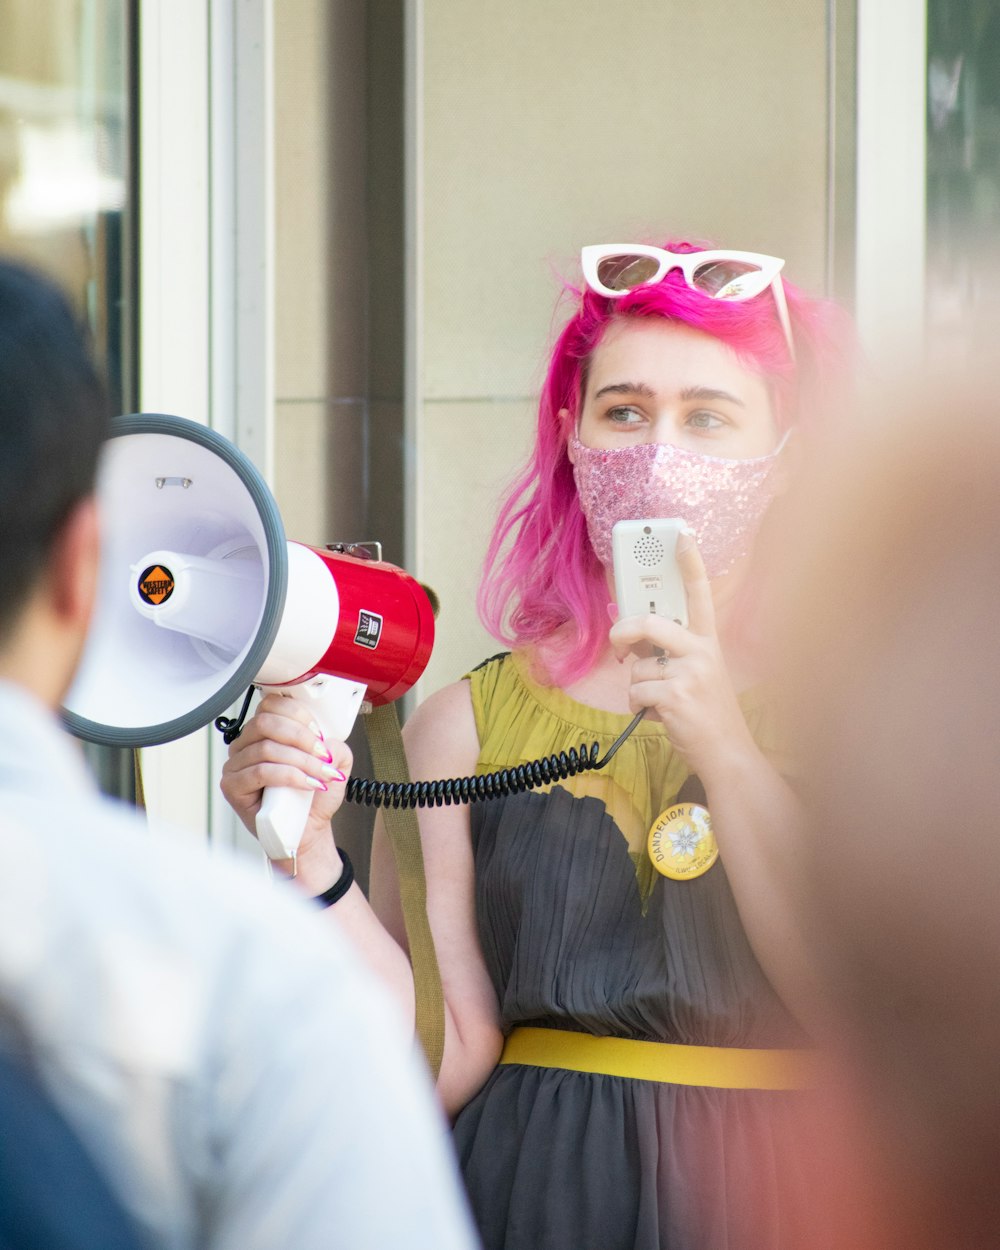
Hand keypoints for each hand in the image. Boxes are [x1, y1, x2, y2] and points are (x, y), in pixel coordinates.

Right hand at [220, 692, 351, 865]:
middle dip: (301, 737)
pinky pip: (260, 773)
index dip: (298, 714)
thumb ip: (334, 742)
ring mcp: (235, 765)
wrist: (307, 829)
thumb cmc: (313, 797)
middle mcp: (246, 744)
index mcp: (265, 731)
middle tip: (322, 754)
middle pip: (266, 723)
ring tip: (320, 775)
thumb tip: (326, 738)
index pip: (271, 705)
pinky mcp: (232, 787)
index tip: (319, 733)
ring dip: (301, 761)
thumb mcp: (334, 762)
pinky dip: (289, 776)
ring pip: (266, 749)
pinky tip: (307, 784)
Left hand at [608, 534, 754, 775]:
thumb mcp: (694, 675)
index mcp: (708, 641)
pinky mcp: (677, 695)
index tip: (680, 534)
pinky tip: (660, 716)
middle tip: (620, 646)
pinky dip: (639, 708)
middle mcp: (703, 651)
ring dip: (639, 689)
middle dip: (624, 632)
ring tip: (662, 703)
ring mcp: (692, 672)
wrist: (727, 754)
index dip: (689, 562)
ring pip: (638, 667)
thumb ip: (665, 652)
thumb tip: (628, 635)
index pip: (700, 593)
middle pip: (651, 622)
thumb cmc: (706, 714)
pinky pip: (636, 692)